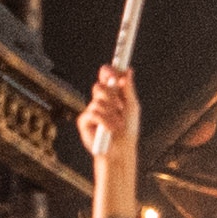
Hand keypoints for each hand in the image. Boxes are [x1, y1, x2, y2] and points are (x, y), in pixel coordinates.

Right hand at [80, 63, 138, 217]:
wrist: (121, 151)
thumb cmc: (128, 131)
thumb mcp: (132, 107)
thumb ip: (128, 89)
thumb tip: (128, 71)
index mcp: (112, 96)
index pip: (107, 78)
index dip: (108, 71)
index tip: (111, 66)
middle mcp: (100, 101)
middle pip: (100, 86)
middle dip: (111, 95)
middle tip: (119, 105)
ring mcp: (91, 111)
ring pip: (98, 100)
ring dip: (111, 113)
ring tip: (118, 125)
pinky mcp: (84, 121)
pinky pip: (93, 112)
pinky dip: (105, 121)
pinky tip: (110, 129)